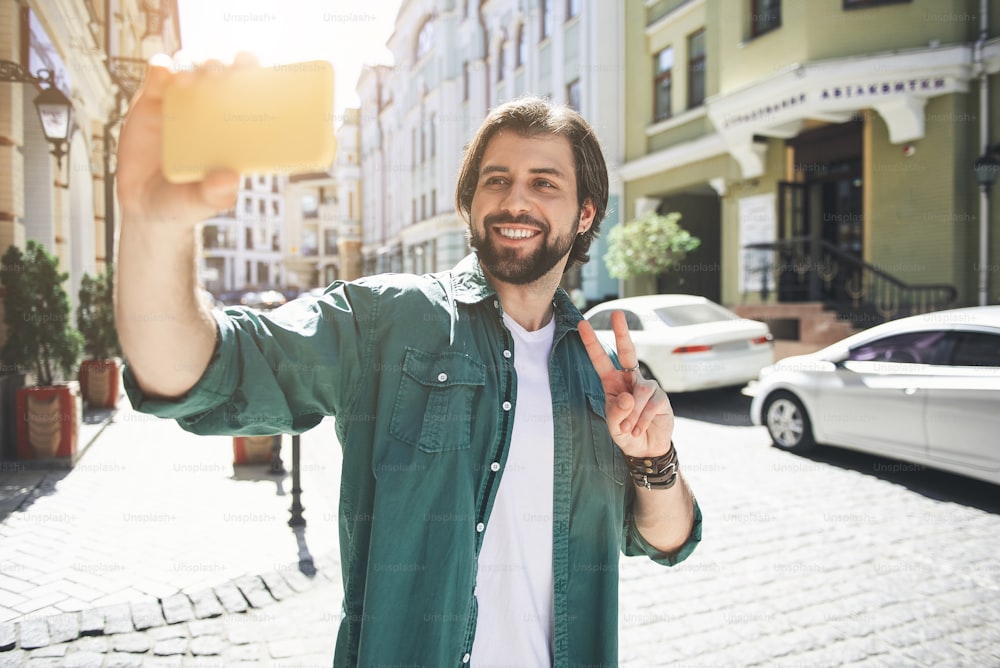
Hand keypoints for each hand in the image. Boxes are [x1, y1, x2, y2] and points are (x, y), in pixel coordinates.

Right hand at [116, 54, 249, 225]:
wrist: (144, 206)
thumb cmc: (184, 203)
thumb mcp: (200, 202)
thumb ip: (215, 194)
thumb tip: (230, 179)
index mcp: (232, 130)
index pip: (247, 95)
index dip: (252, 76)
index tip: (251, 68)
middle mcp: (209, 112)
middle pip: (220, 75)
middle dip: (222, 67)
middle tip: (220, 74)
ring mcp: (180, 104)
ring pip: (190, 69)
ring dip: (193, 66)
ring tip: (191, 80)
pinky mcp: (151, 102)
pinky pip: (157, 76)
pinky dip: (160, 68)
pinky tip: (163, 72)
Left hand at [578, 311, 674, 457]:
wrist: (647, 449)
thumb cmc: (626, 434)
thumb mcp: (614, 427)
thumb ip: (616, 413)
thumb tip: (628, 396)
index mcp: (612, 383)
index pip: (600, 360)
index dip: (592, 343)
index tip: (582, 324)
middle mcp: (630, 379)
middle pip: (627, 352)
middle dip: (622, 332)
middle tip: (617, 314)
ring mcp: (647, 387)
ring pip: (639, 393)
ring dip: (632, 416)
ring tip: (629, 429)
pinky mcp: (661, 398)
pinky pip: (650, 406)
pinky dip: (641, 421)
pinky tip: (638, 431)